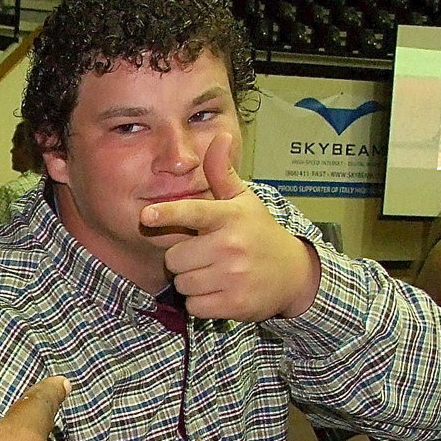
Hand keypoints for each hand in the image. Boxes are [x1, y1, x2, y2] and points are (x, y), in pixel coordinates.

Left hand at [140, 134, 321, 320]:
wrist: (293, 274)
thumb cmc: (258, 233)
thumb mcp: (243, 200)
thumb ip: (221, 172)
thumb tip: (219, 135)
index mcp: (229, 217)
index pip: (194, 212)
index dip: (169, 214)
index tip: (147, 214)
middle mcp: (231, 245)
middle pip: (175, 258)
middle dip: (184, 259)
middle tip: (207, 255)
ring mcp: (233, 276)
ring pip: (182, 284)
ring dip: (192, 282)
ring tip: (216, 273)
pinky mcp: (234, 304)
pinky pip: (194, 305)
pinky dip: (202, 303)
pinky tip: (221, 292)